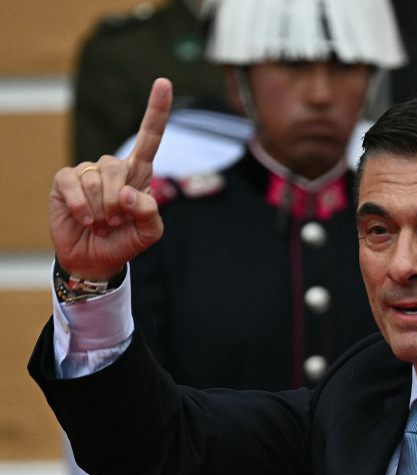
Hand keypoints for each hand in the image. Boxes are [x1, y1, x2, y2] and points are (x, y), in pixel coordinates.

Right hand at [50, 78, 171, 279]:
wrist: (96, 260)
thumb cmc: (125, 241)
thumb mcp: (149, 232)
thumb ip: (149, 212)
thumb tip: (128, 193)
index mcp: (139, 173)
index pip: (150, 137)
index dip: (157, 111)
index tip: (163, 83)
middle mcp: (113, 167)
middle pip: (119, 167)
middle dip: (118, 203)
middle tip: (116, 223)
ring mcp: (87, 171)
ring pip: (96, 180)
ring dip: (101, 210)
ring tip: (102, 224)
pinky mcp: (65, 180)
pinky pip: (74, 184)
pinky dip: (82, 207)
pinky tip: (86, 221)